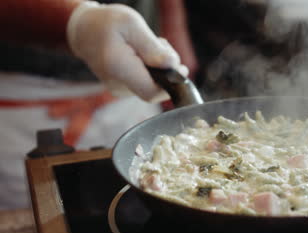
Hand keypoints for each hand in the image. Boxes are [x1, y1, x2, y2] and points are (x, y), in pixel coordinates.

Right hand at [67, 1, 187, 100]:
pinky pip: (144, 83)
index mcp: (118, 68)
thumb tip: (172, 65)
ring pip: (151, 85)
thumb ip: (152, 47)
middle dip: (166, 70)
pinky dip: (150, 70)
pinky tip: (142, 54)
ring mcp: (119, 89)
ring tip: (148, 45)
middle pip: (155, 88)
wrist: (84, 31)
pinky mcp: (122, 88)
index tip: (182, 68)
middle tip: (160, 44)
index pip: (152, 92)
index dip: (171, 84)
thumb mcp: (131, 24)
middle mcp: (117, 85)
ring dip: (158, 67)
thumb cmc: (106, 23)